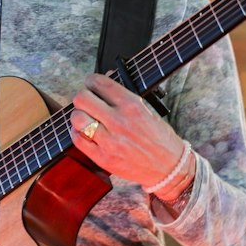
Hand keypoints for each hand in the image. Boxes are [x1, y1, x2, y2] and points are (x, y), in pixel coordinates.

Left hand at [69, 74, 186, 189]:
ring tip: (86, 118)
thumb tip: (105, 78)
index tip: (91, 84)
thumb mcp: (147, 110)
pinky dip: (77, 133)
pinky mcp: (103, 158)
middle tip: (87, 102)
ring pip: (77, 118)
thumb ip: (124, 95)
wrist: (168, 167)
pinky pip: (78, 140)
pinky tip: (85, 132)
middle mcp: (119, 122)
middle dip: (82, 97)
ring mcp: (110, 141)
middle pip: (82, 99)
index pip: (99, 83)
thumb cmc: (159, 137)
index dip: (91, 81)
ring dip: (78, 115)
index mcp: (132, 106)